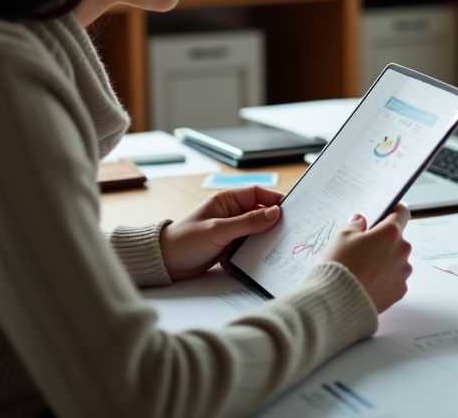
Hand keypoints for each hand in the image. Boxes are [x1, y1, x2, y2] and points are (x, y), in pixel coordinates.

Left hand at [160, 186, 283, 280]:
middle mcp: (231, 213)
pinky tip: (267, 255)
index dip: (275, 199)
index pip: (258, 194)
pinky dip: (258, 249)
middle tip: (292, 229)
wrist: (165, 263)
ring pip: (257, 230)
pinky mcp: (230, 246)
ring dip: (267, 237)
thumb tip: (275, 212)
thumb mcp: (219, 230)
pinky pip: (250, 244)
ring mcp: (231, 230)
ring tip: (282, 244)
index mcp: (227, 200)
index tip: (292, 209)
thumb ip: (248, 222)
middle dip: (275, 220)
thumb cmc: (185, 241)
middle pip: (261, 212)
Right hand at [323, 204, 412, 313]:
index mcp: (390, 233)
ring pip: (396, 260)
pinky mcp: (399, 291)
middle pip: (396, 240)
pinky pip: (394, 279)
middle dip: (383, 241)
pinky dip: (385, 279)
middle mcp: (402, 251)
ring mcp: (402, 272)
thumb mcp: (342, 236)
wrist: (338, 301)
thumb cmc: (340, 264)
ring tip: (363, 269)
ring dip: (385, 261)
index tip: (387, 213)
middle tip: (363, 248)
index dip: (393, 211)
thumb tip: (362, 221)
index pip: (401, 214)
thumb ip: (356, 225)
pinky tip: (368, 282)